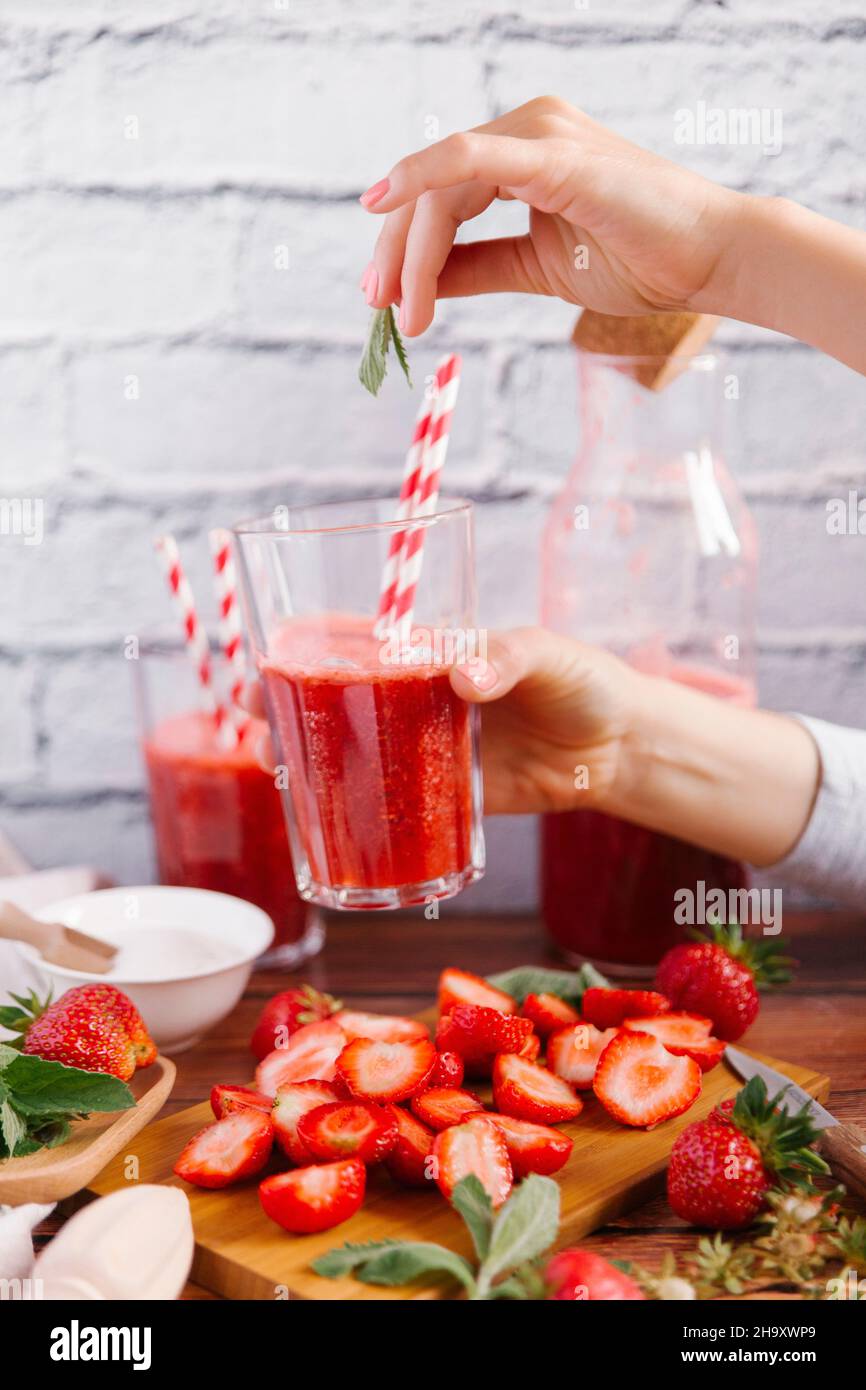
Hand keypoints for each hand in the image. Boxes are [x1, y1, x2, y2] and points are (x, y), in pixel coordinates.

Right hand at [242, 628, 638, 816]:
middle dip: (291, 707)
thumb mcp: (551, 656)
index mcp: (435, 656)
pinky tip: (331, 827)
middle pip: (342, 701)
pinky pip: (398, 808)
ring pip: (359, 756)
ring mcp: (431, 752)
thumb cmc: (584, 682)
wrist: (621, 749)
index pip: (360, 643)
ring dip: (315, 764)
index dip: (309, 647)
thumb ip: (509, 657)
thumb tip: (465, 677)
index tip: (267, 657)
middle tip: (256, 720)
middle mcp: (421, 702)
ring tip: (278, 772)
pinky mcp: (451, 797)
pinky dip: (363, 817)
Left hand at [359, 95, 744, 335]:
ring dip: (412, 251)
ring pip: (441, 187)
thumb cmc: (638, 260)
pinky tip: (382, 202)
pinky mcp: (553, 156)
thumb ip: (478, 266)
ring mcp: (539, 135)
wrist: (707, 261)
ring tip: (405, 310)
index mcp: (523, 152)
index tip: (385, 302)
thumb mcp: (536, 269)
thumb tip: (422, 284)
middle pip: (430, 189)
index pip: (440, 195)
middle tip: (379, 308)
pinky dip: (420, 176)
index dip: (404, 248)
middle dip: (397, 252)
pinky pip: (468, 159)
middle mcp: (526, 130)